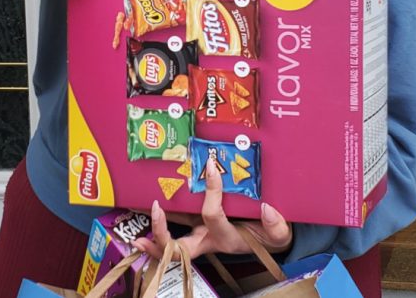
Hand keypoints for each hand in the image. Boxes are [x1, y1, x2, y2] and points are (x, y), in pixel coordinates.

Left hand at [133, 159, 291, 259]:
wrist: (268, 241)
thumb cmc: (270, 236)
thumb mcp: (279, 233)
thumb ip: (276, 225)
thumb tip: (266, 208)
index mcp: (226, 238)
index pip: (213, 215)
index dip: (212, 192)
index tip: (212, 167)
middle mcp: (207, 240)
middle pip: (178, 247)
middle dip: (162, 234)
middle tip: (154, 210)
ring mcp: (199, 234)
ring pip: (171, 240)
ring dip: (152, 230)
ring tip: (135, 212)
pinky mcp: (196, 226)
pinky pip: (175, 227)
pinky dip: (160, 222)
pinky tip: (149, 208)